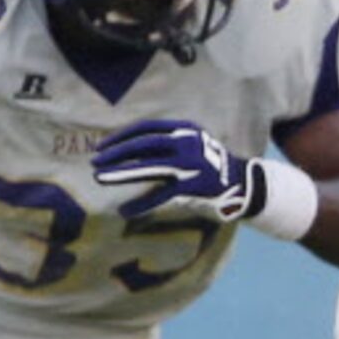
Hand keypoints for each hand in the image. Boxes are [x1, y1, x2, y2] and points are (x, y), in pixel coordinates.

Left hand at [92, 119, 265, 221]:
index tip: (103, 146)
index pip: (147, 128)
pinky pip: (160, 196)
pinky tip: (124, 210)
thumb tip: (127, 147)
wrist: (243, 183)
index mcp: (186, 129)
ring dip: (120, 173)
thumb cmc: (209, 164)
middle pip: (144, 145)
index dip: (122, 136)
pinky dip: (140, 204)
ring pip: (148, 168)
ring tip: (99, 177)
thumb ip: (166, 142)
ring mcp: (191, 166)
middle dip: (116, 153)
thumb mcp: (192, 143)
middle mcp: (188, 144)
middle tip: (95, 161)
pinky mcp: (193, 188)